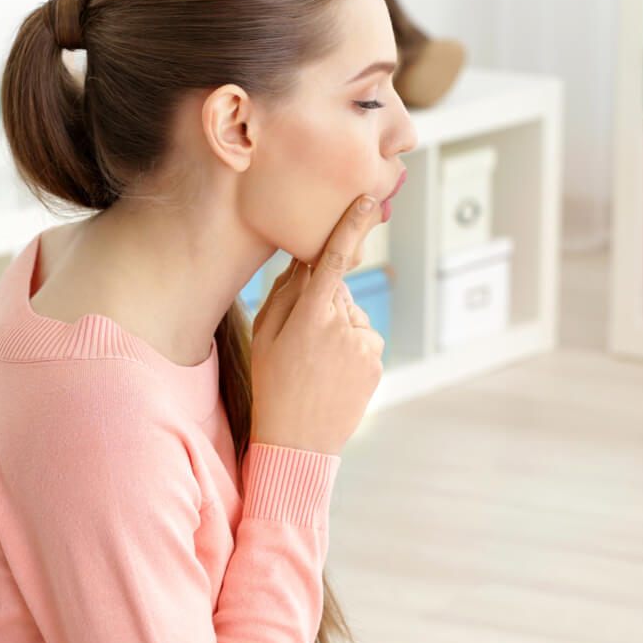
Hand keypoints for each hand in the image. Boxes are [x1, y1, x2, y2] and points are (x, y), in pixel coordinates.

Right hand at [248, 196, 386, 455]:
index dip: (350, 227)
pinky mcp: (377, 363)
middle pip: (339, 292)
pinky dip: (353, 349)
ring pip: (354, 317)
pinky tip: (333, 373)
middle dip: (325, 303)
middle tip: (301, 342)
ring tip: (317, 364)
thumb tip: (305, 260)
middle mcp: (342, 327)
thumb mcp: (265, 336)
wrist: (297, 441)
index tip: (367, 200)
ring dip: (340, 329)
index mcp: (309, 316)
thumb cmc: (272, 384)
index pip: (333, 260)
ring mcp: (364, 346)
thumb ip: (285, 293)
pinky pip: (365, 340)